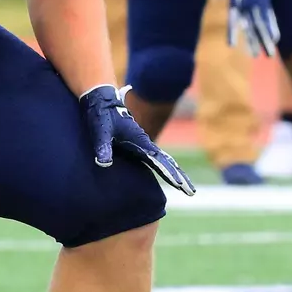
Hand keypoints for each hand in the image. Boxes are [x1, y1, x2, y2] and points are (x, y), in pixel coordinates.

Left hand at [79, 84, 193, 194]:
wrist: (102, 100)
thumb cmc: (101, 115)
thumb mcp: (100, 131)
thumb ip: (103, 147)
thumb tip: (104, 164)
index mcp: (139, 141)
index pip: (158, 160)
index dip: (169, 173)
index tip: (179, 184)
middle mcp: (144, 143)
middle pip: (167, 162)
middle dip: (180, 176)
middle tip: (191, 191)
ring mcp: (141, 144)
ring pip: (163, 160)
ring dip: (174, 172)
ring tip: (185, 187)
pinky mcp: (136, 144)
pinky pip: (155, 158)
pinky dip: (165, 166)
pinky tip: (169, 173)